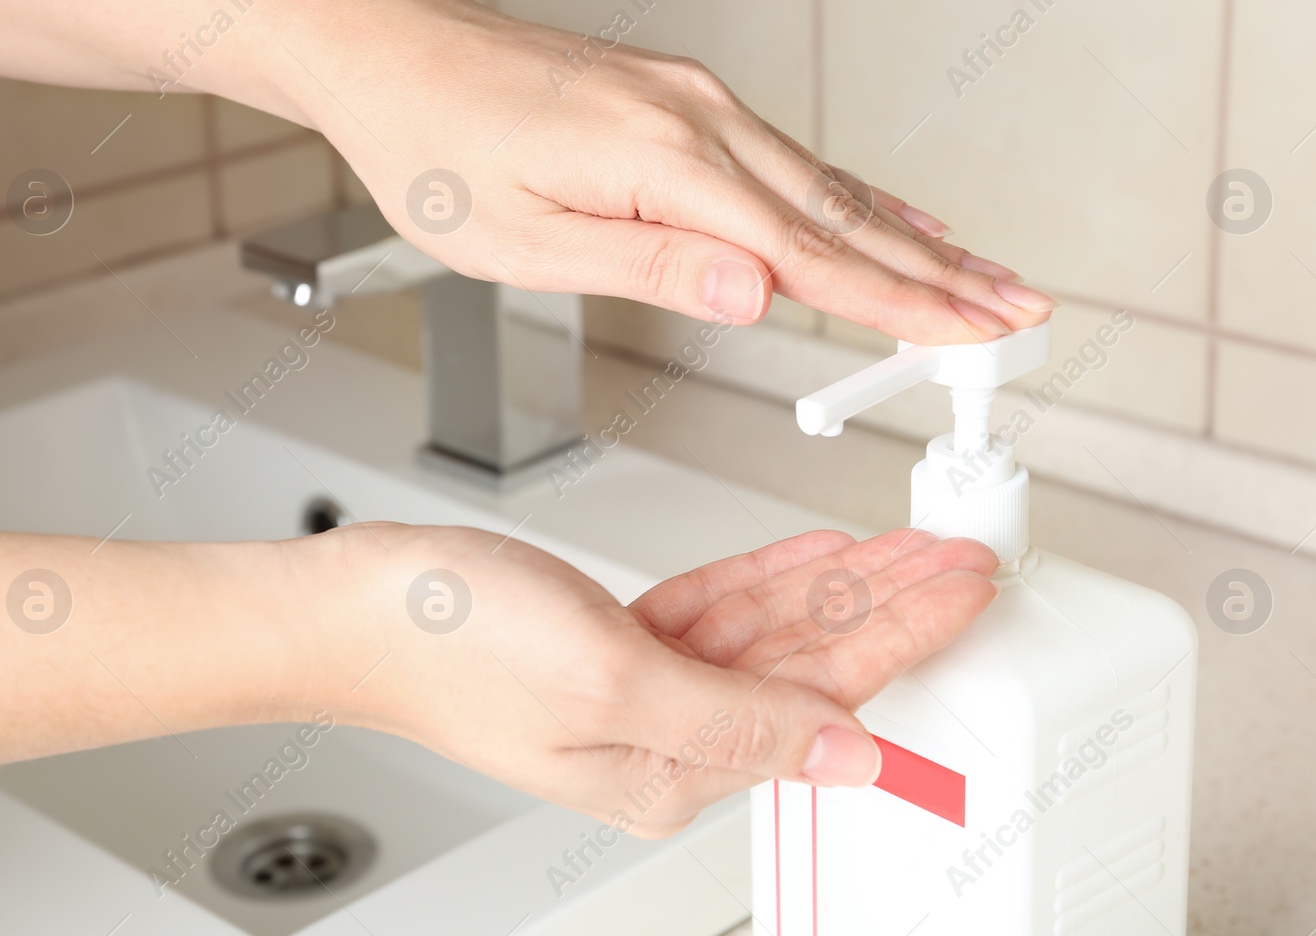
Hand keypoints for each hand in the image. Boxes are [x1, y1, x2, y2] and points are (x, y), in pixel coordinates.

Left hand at [275, 0, 1055, 344]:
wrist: (396, 55)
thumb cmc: (437, 150)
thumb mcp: (525, 239)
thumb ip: (651, 268)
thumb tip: (758, 294)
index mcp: (664, 163)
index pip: (811, 255)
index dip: (901, 304)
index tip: (972, 332)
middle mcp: (698, 118)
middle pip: (846, 214)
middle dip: (940, 273)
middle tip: (1020, 309)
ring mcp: (697, 100)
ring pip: (829, 183)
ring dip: (912, 237)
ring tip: (981, 274)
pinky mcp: (684, 99)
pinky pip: (791, 159)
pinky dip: (854, 195)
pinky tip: (889, 211)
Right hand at [323, 523, 996, 837]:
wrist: (351, 602)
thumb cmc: (446, 644)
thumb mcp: (612, 680)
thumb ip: (740, 723)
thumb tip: (849, 759)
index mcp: (669, 772)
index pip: (825, 704)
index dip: (906, 638)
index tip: (964, 593)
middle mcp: (665, 740)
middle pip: (810, 667)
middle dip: (891, 605)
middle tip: (961, 558)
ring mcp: (642, 689)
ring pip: (771, 634)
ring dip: (839, 583)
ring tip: (909, 543)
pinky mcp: (617, 644)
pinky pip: (717, 610)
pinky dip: (767, 577)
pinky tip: (816, 552)